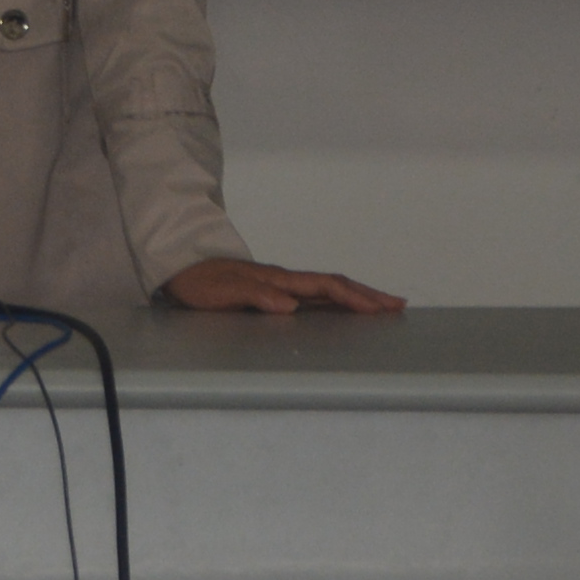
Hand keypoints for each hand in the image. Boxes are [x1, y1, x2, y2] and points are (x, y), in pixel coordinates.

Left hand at [161, 258, 407, 315]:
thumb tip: (290, 306)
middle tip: (399, 304)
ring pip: (328, 289)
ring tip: (383, 306)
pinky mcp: (274, 293)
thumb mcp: (224, 293)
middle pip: (335, 285)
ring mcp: (281, 285)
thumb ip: (256, 296)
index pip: (325, 287)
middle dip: (368, 295)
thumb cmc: (200, 283)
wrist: (180, 270)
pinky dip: (336, 301)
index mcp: (278, 279)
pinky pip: (314, 296)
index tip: (380, 308)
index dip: (354, 297)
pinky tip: (343, 310)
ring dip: (356, 297)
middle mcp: (285, 280)